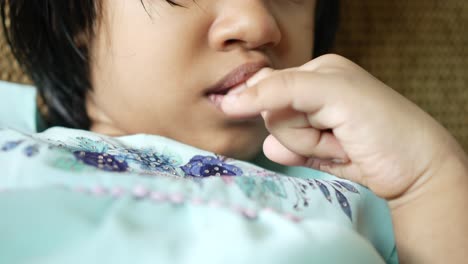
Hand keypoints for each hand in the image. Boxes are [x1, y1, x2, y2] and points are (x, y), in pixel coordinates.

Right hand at [221, 54, 462, 199]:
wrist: (414, 172)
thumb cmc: (382, 125)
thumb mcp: (332, 93)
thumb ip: (282, 89)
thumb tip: (232, 101)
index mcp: (319, 71)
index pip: (271, 83)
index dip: (275, 102)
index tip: (287, 112)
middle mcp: (314, 94)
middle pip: (274, 113)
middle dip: (302, 129)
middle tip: (336, 131)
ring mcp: (313, 123)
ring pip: (280, 137)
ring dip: (310, 146)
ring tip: (343, 145)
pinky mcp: (314, 148)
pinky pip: (286, 153)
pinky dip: (306, 157)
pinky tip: (335, 156)